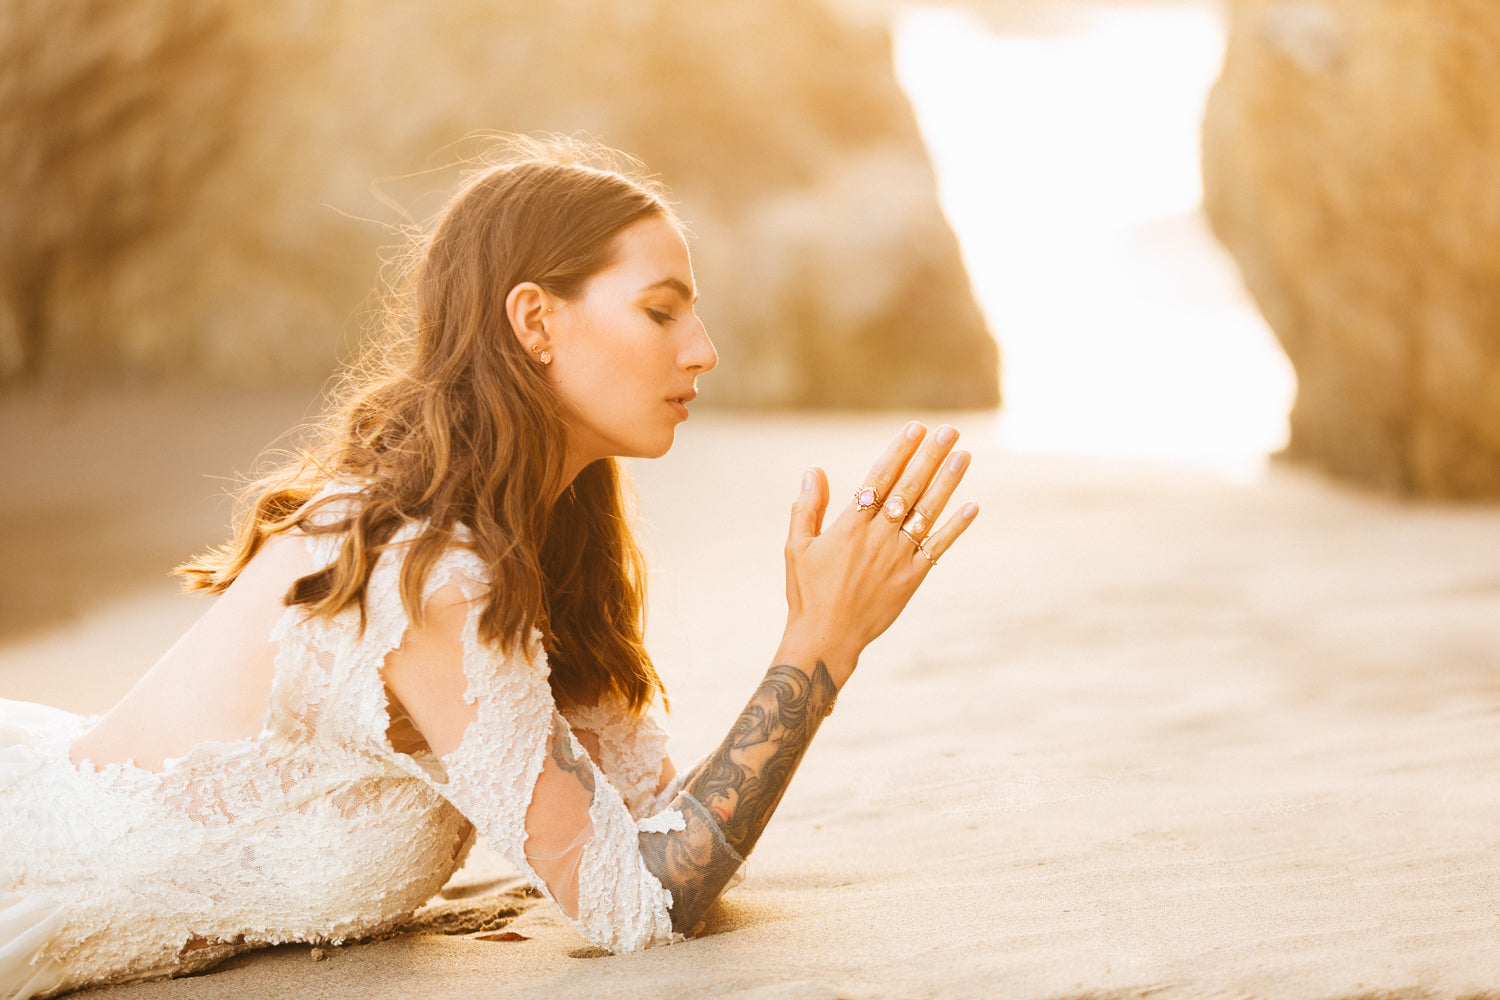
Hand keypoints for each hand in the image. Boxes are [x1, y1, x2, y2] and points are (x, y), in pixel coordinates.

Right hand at [781, 421, 977, 684]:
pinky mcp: (912, 577)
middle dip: (930, 457)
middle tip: (948, 431)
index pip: (880, 478)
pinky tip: (972, 506)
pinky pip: (938, 547)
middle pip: (910, 487)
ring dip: (948, 482)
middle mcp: (879, 536)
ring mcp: (898, 556)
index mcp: (851, 525)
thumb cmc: (807, 592)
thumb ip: (807, 507)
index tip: (915, 428)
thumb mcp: (797, 547)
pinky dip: (955, 527)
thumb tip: (813, 470)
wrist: (827, 638)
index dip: (899, 451)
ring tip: (964, 455)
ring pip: (928, 511)